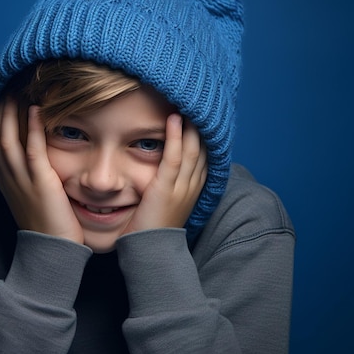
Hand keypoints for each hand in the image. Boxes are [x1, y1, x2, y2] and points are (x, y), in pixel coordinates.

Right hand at [0, 97, 83, 243]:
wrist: (51, 249)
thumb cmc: (48, 223)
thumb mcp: (32, 195)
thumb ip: (31, 175)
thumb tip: (38, 158)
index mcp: (6, 179)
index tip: (5, 99)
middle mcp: (8, 177)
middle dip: (1, 110)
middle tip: (8, 86)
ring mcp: (21, 180)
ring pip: (8, 138)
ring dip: (12, 112)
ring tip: (18, 90)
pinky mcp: (40, 182)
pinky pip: (32, 149)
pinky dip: (31, 128)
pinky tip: (36, 109)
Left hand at [123, 114, 206, 233]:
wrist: (150, 251)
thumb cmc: (152, 227)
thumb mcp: (165, 202)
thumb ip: (167, 184)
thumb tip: (162, 169)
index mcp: (193, 189)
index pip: (203, 156)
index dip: (202, 135)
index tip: (198, 115)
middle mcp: (192, 186)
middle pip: (201, 149)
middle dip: (199, 125)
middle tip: (195, 102)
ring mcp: (182, 187)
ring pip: (192, 149)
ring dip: (190, 125)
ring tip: (186, 103)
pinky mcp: (167, 188)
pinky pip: (174, 157)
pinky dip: (175, 137)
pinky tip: (174, 119)